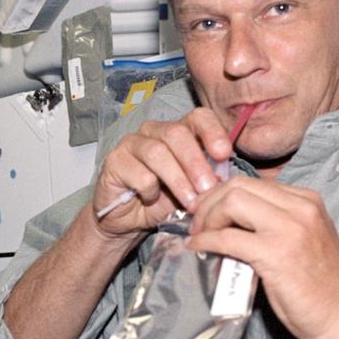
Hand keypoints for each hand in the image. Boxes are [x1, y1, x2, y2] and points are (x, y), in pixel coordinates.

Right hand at [93, 107, 232, 236]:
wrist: (129, 221)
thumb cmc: (163, 201)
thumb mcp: (192, 190)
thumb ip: (207, 178)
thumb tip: (224, 177)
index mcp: (177, 132)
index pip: (198, 117)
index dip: (212, 132)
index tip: (224, 155)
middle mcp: (153, 131)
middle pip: (176, 133)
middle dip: (196, 162)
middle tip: (208, 187)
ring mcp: (131, 143)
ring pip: (157, 153)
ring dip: (178, 179)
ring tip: (190, 202)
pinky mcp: (114, 162)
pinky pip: (139, 173)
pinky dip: (150, 190)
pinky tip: (151, 200)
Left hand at [184, 176, 338, 338]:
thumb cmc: (319, 286)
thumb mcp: (300, 240)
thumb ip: (272, 223)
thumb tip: (228, 219)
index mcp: (306, 200)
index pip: (251, 183)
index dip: (220, 195)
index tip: (206, 212)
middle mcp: (300, 207)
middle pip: (238, 186)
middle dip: (209, 203)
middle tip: (197, 225)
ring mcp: (289, 228)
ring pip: (232, 202)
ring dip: (207, 219)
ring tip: (199, 236)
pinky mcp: (276, 253)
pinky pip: (228, 237)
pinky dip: (207, 241)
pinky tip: (199, 248)